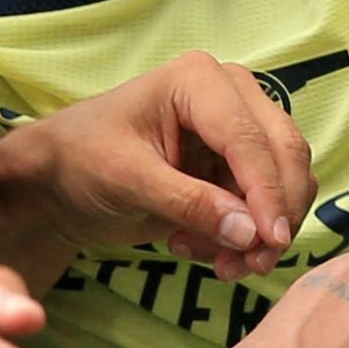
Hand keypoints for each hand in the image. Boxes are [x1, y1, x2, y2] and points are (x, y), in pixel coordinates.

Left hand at [0, 50, 315, 283]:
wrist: (63, 177)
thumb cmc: (83, 160)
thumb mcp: (128, 181)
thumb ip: (189, 203)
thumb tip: (251, 233)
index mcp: (200, 80)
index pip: (250, 139)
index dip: (268, 193)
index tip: (270, 242)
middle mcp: (231, 95)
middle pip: (285, 154)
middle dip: (275, 215)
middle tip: (251, 266)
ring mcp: (240, 129)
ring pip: (286, 183)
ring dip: (260, 233)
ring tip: (216, 265)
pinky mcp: (239, 166)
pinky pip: (267, 205)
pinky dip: (245, 236)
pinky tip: (198, 249)